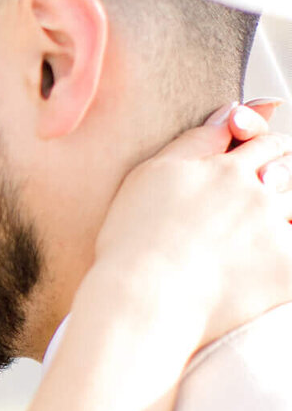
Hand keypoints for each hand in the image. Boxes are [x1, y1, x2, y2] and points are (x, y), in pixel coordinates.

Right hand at [94, 100, 291, 351]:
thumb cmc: (134, 240)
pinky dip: (282, 257)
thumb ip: (198, 140)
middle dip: (277, 180)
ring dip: (279, 217)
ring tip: (246, 239)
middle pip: (287, 174)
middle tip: (253, 200)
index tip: (261, 159)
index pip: (264, 144)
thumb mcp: (152, 174)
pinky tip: (257, 267)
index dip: (264, 149)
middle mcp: (257, 195)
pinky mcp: (285, 271)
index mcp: (227, 169)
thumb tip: (232, 111)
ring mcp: (273, 232)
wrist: (143, 298)